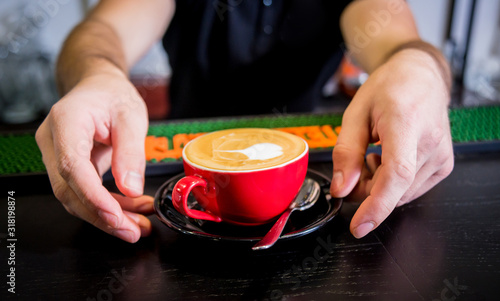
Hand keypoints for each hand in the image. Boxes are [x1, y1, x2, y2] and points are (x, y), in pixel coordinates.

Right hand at [36, 72, 152, 242]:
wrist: (99, 87)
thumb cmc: (112, 95)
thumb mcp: (131, 116)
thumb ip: (131, 152)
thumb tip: (131, 188)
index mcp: (66, 122)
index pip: (72, 167)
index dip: (92, 196)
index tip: (115, 214)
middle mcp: (53, 141)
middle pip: (70, 190)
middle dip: (102, 216)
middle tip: (133, 231)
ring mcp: (57, 156)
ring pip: (76, 197)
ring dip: (108, 216)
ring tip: (138, 226)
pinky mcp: (68, 168)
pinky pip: (85, 193)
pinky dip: (109, 205)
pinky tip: (132, 211)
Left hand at [330, 49, 453, 237]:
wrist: (420, 77)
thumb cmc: (388, 89)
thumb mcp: (355, 114)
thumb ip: (346, 153)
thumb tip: (342, 188)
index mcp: (405, 124)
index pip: (396, 174)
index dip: (377, 205)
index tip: (360, 225)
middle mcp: (430, 143)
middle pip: (393, 189)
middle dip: (366, 189)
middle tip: (355, 166)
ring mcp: (441, 156)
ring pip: (401, 194)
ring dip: (379, 186)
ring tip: (373, 156)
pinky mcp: (444, 165)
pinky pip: (411, 190)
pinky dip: (393, 184)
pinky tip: (387, 160)